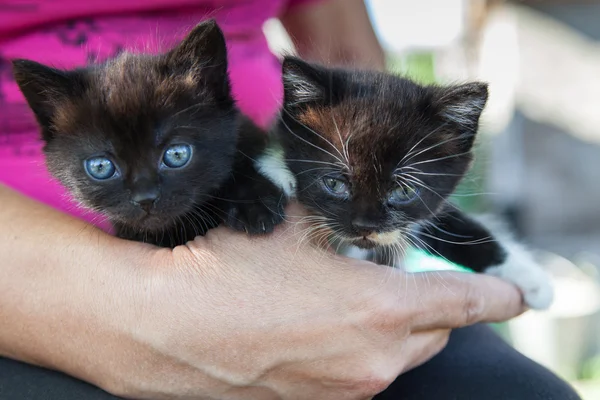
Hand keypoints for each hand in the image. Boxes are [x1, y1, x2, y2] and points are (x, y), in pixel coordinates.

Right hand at [104, 204, 522, 399]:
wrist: (157, 323)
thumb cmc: (224, 266)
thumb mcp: (292, 227)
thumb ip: (342, 230)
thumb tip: (355, 227)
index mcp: (382, 309)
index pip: (467, 302)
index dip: (498, 294)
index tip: (514, 292)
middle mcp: (375, 360)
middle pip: (436, 334)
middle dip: (434, 307)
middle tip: (403, 279)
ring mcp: (345, 391)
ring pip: (398, 358)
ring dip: (392, 331)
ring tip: (348, 301)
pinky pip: (359, 376)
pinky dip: (358, 353)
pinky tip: (315, 328)